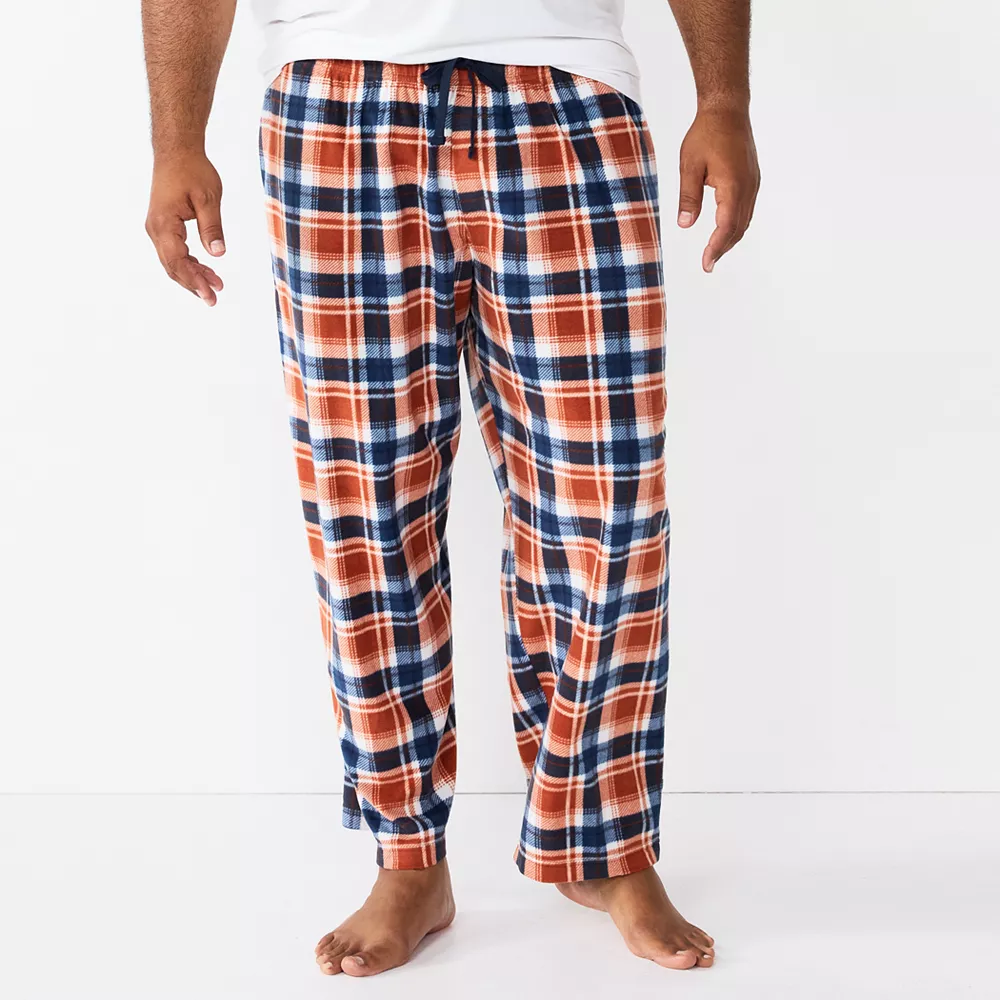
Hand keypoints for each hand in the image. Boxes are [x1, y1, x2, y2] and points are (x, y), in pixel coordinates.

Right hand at [145, 151, 225, 305]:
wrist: (176, 151)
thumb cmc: (192, 170)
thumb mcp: (208, 198)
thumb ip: (212, 227)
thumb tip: (218, 254)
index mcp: (164, 224)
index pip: (177, 261)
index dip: (194, 281)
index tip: (211, 294)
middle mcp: (155, 229)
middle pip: (173, 267)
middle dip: (193, 284)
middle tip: (214, 299)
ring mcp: (157, 228)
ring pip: (173, 261)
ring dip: (193, 276)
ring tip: (216, 287)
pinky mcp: (163, 226)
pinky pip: (174, 252)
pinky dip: (190, 264)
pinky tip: (206, 271)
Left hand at [677, 106, 759, 272]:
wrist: (727, 109)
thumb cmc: (706, 133)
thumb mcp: (689, 166)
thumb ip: (688, 197)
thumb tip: (685, 224)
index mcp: (733, 186)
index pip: (725, 227)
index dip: (715, 248)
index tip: (706, 263)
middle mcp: (748, 187)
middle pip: (738, 228)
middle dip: (723, 248)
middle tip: (708, 264)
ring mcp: (753, 183)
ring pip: (744, 220)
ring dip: (731, 238)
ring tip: (715, 252)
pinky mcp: (752, 178)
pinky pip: (746, 208)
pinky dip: (736, 224)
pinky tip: (725, 230)